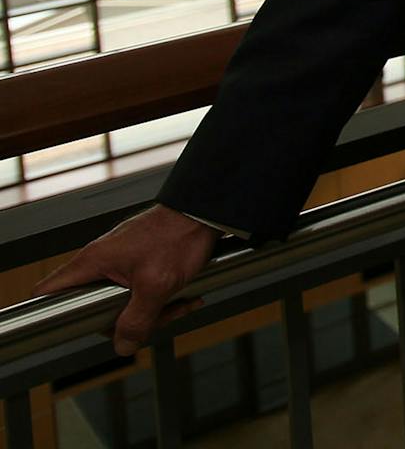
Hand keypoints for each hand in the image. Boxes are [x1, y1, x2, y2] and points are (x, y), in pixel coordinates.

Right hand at [33, 204, 217, 356]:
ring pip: (121, 302)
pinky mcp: (139, 262)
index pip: (47, 292)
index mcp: (91, 263)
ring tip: (178, 305)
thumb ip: (136, 320)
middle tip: (151, 320)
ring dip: (152, 311)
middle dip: (124, 320)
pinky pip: (141, 291)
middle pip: (91, 307)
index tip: (70, 329)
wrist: (205, 211)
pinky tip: (185, 298)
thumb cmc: (178, 236)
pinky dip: (162, 298)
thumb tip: (122, 346)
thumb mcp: (156, 286)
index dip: (49, 314)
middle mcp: (99, 261)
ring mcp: (119, 262)